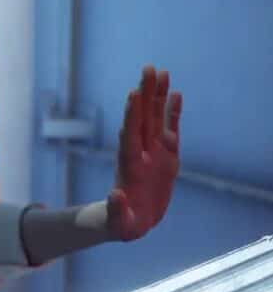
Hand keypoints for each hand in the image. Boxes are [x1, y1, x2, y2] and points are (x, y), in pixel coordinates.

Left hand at [107, 65, 182, 241]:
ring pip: (156, 118)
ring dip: (158, 96)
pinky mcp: (166, 156)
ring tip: (161, 72)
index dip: (131, 115)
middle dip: (146, 94)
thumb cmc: (122, 222)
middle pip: (143, 118)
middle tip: (149, 68)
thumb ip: (117, 209)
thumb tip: (115, 196)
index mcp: (129, 164)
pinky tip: (176, 94)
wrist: (131, 220)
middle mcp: (140, 152)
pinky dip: (173, 112)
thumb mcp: (119, 221)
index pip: (129, 134)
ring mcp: (153, 151)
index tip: (133, 93)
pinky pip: (170, 129)